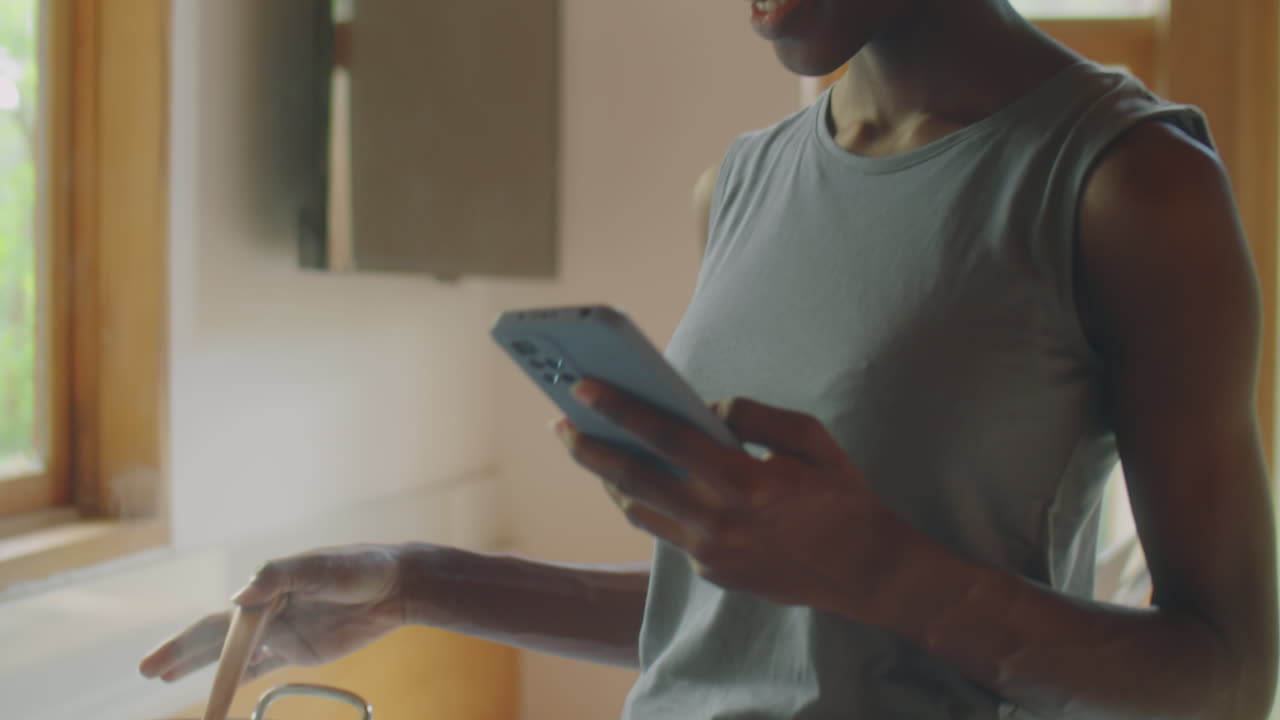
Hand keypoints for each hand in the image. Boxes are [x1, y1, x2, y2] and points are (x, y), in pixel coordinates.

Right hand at [139, 545, 406, 683]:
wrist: (396, 585)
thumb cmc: (358, 568)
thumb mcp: (320, 566)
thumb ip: (279, 576)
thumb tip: (237, 596)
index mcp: (266, 590)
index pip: (221, 622)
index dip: (189, 644)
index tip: (167, 664)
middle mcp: (267, 611)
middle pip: (216, 639)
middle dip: (180, 655)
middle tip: (146, 671)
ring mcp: (281, 632)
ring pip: (233, 656)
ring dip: (201, 669)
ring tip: (162, 677)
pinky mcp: (299, 650)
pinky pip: (261, 667)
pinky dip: (238, 677)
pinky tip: (218, 688)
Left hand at [554, 380, 911, 613]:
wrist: (865, 572)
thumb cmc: (842, 497)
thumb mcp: (814, 439)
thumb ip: (756, 416)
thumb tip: (706, 409)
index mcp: (745, 482)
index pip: (667, 437)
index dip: (620, 409)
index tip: (583, 387)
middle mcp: (719, 522)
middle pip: (634, 479)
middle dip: (590, 449)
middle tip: (561, 425)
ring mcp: (710, 553)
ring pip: (641, 510)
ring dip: (611, 480)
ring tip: (592, 451)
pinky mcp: (710, 572)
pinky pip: (670, 532)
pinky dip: (655, 504)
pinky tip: (646, 483)